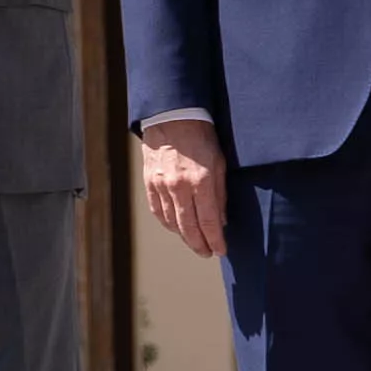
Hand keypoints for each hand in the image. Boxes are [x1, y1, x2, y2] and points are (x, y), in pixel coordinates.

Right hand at [137, 115, 223, 259]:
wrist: (172, 117)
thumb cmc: (201, 137)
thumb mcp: (220, 163)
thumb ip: (220, 194)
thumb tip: (220, 221)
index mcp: (201, 181)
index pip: (209, 222)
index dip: (215, 240)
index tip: (221, 250)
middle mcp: (180, 186)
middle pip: (189, 228)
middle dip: (200, 245)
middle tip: (207, 253)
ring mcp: (162, 185)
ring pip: (172, 223)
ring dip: (184, 237)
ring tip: (194, 243)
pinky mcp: (150, 183)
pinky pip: (158, 212)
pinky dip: (168, 224)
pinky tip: (176, 228)